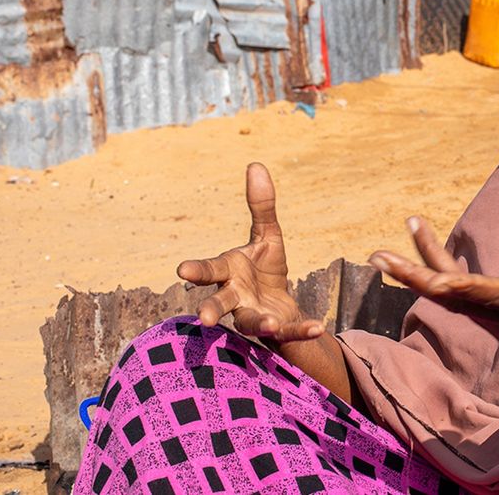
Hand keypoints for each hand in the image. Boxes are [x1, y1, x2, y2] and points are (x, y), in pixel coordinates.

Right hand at [177, 163, 323, 341]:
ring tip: (269, 324)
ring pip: (251, 323)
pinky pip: (289, 333)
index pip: (210, 269)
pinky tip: (317, 328)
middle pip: (221, 303)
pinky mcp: (277, 329)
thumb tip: (256, 165)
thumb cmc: (264, 267)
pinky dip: (301, 331)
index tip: (182, 270)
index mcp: (229, 271)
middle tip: (203, 318)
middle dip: (211, 309)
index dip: (197, 270)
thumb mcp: (267, 235)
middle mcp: (236, 297)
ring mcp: (254, 315)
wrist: (280, 304)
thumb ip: (262, 206)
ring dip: (259, 324)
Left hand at [367, 212, 498, 407]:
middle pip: (452, 296)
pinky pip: (463, 303)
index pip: (485, 293)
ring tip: (402, 237)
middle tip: (379, 254)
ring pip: (453, 298)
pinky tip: (431, 264)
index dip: (454, 283)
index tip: (424, 275)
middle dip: (414, 274)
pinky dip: (443, 282)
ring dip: (424, 271)